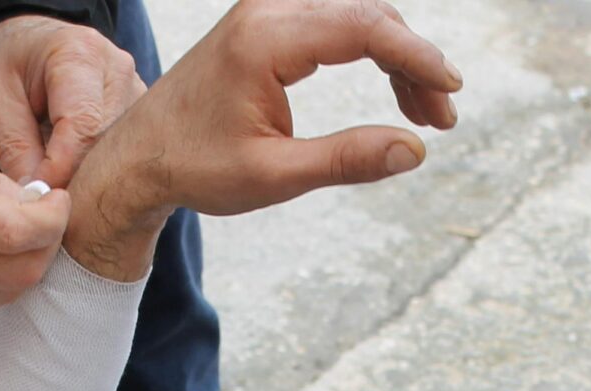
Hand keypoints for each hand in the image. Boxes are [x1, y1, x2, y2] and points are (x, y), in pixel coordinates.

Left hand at [0, 15, 146, 188]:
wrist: (22, 50)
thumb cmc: (2, 70)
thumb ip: (15, 151)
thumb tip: (40, 202)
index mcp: (80, 55)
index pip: (84, 127)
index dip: (60, 172)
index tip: (37, 199)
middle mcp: (119, 71)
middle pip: (111, 146)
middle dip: (81, 183)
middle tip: (49, 210)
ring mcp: (136, 95)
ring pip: (125, 158)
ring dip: (95, 185)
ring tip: (63, 198)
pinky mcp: (140, 118)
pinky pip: (128, 160)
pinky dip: (104, 181)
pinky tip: (81, 189)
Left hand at [65, 0, 462, 272]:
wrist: (139, 156)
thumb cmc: (196, 167)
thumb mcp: (274, 175)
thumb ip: (346, 160)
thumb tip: (415, 151)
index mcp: (266, 40)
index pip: (364, 28)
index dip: (417, 58)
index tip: (451, 92)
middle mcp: (267, 11)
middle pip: (367, 14)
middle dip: (413, 61)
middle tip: (442, 117)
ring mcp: (265, 11)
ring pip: (356, 15)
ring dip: (396, 56)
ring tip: (424, 113)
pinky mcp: (266, 24)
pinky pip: (334, 22)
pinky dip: (370, 50)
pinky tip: (393, 89)